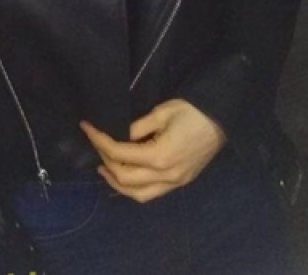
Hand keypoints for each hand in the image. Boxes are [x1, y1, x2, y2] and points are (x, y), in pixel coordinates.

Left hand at [80, 99, 226, 202]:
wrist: (220, 120)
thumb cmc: (191, 112)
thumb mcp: (160, 113)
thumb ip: (137, 127)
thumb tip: (118, 134)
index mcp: (159, 156)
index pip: (120, 153)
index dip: (99, 140)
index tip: (86, 127)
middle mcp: (166, 176)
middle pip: (125, 179)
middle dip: (105, 160)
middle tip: (95, 143)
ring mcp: (175, 183)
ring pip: (139, 195)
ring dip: (117, 183)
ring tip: (104, 168)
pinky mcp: (181, 183)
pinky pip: (152, 193)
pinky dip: (134, 188)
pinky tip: (126, 176)